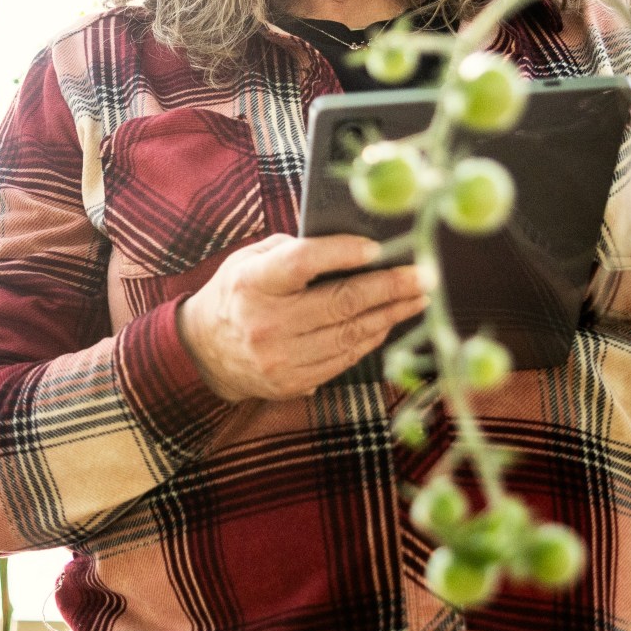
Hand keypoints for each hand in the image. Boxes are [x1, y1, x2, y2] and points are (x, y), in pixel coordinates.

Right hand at [175, 233, 429, 402]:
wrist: (206, 351)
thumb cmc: (239, 292)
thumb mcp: (251, 259)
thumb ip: (294, 249)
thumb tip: (354, 246)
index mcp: (252, 283)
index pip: (304, 263)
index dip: (344, 253)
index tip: (379, 247)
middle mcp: (265, 324)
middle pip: (340, 303)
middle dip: (389, 288)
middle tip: (423, 275)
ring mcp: (280, 359)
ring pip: (349, 335)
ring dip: (390, 315)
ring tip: (417, 298)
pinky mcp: (293, 383)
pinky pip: (344, 359)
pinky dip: (370, 339)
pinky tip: (388, 322)